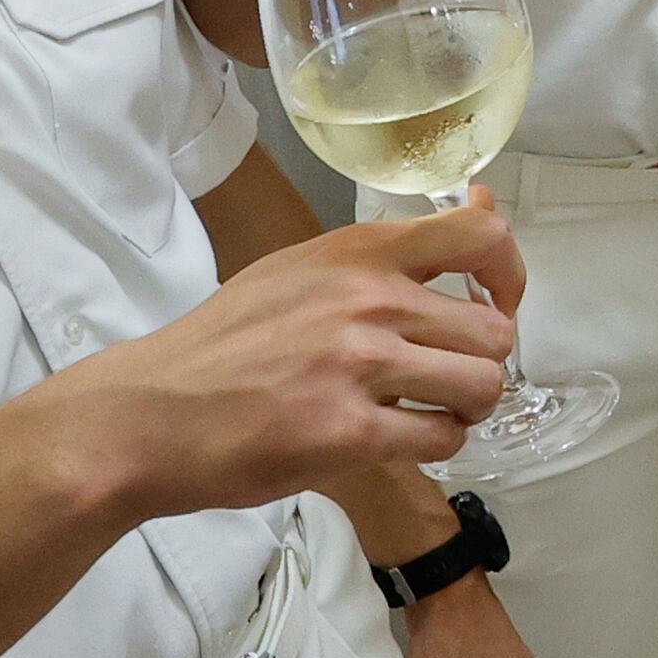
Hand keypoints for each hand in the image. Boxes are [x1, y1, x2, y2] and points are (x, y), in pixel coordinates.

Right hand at [37, 202, 525, 515]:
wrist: (148, 414)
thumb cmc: (222, 344)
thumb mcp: (300, 271)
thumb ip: (383, 255)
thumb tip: (480, 211)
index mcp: (358, 252)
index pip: (482, 236)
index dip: (510, 275)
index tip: (496, 304)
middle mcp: (367, 299)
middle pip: (494, 330)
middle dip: (483, 362)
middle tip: (450, 379)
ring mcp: (358, 365)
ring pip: (480, 385)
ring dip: (466, 408)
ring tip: (432, 412)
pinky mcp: (347, 431)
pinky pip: (441, 438)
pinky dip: (436, 446)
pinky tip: (402, 441)